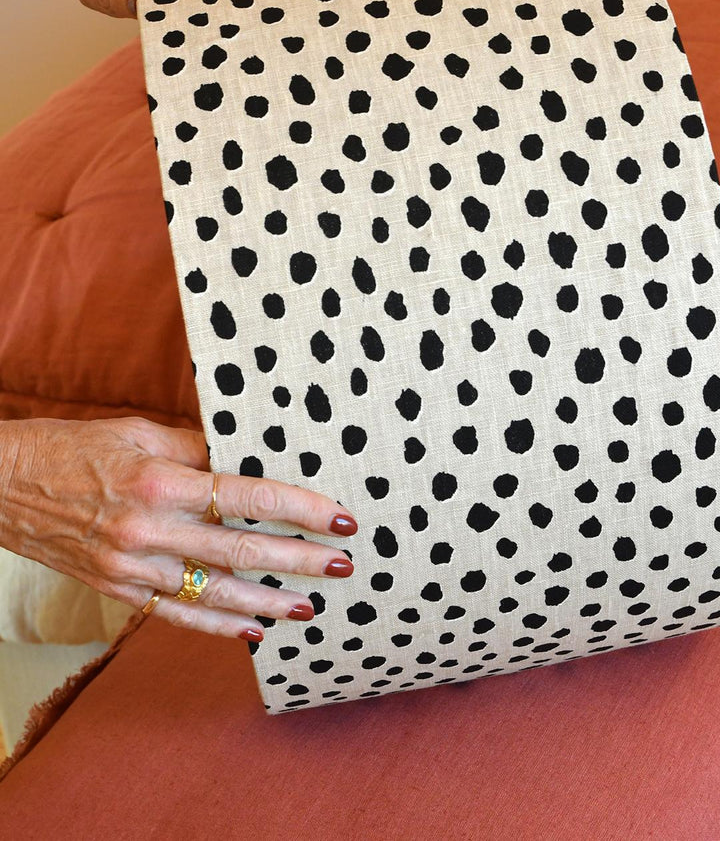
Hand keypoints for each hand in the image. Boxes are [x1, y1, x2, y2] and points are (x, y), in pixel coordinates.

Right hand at [0, 416, 358, 641]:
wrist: (1, 485)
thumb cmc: (73, 447)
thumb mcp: (138, 430)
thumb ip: (196, 447)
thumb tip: (246, 458)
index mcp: (161, 482)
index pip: (248, 496)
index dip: (300, 508)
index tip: (339, 518)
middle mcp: (150, 529)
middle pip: (242, 550)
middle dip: (300, 560)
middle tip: (344, 565)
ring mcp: (133, 566)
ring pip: (215, 590)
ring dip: (268, 601)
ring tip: (310, 606)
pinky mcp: (118, 588)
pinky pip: (176, 613)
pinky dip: (217, 624)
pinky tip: (252, 630)